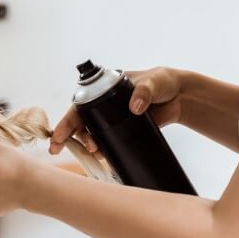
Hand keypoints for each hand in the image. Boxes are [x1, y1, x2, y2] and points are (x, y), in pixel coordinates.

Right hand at [49, 67, 184, 155]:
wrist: (180, 97)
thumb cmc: (162, 82)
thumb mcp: (153, 82)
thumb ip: (144, 91)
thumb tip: (135, 107)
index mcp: (104, 88)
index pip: (80, 104)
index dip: (67, 120)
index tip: (58, 136)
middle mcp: (103, 104)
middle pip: (80, 122)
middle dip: (72, 137)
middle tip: (69, 149)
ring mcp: (112, 118)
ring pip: (91, 133)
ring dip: (88, 144)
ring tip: (95, 152)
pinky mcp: (122, 130)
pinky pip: (107, 141)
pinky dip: (102, 149)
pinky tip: (103, 156)